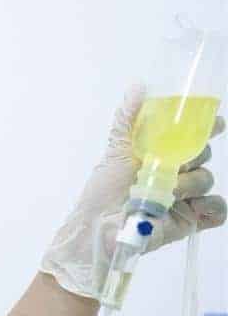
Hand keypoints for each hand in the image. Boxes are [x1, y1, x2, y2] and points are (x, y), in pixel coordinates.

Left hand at [40, 83, 226, 298]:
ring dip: (191, 182)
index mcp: (159, 155)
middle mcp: (175, 174)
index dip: (206, 126)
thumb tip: (139, 85)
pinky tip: (191, 207)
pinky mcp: (190, 221)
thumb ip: (127, 119)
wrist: (98, 230)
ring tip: (167, 191)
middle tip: (176, 161)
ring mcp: (184, 198)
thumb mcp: (115, 151)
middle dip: (194, 154)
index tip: (214, 120)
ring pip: (207, 179)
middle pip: (203, 155)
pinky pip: (216, 209)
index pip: (191, 135)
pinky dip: (209, 207)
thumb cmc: (102, 192)